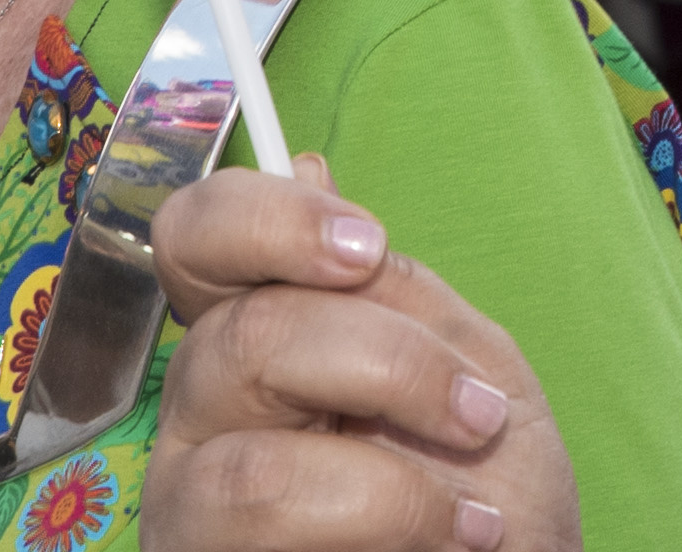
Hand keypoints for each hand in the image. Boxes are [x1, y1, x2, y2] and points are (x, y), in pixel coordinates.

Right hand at [147, 161, 576, 551]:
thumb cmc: (490, 495)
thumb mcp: (469, 369)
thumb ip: (391, 292)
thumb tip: (305, 167)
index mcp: (260, 337)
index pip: (195, 239)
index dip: (267, 222)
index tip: (367, 249)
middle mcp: (203, 415)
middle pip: (241, 338)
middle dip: (390, 367)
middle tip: (477, 415)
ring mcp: (192, 506)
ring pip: (250, 469)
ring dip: (395, 488)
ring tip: (476, 519)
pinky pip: (267, 535)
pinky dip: (388, 530)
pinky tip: (451, 544)